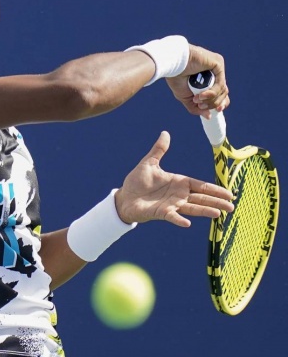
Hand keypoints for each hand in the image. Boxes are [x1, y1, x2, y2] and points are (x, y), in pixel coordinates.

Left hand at [114, 131, 233, 226]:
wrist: (124, 197)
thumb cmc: (137, 182)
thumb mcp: (149, 164)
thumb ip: (159, 150)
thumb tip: (165, 133)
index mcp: (179, 182)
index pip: (201, 185)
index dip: (214, 189)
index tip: (229, 193)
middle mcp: (178, 195)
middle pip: (201, 198)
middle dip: (216, 201)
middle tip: (232, 206)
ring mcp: (171, 205)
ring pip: (192, 208)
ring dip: (205, 210)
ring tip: (218, 214)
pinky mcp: (161, 213)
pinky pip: (172, 216)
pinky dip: (179, 220)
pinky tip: (188, 223)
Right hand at [165, 44, 229, 115]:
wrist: (171, 65)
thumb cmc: (176, 78)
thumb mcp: (186, 97)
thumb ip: (196, 108)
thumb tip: (208, 116)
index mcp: (208, 81)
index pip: (221, 94)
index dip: (220, 103)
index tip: (217, 111)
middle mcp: (215, 75)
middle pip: (224, 94)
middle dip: (213, 103)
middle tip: (200, 105)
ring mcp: (217, 69)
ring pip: (223, 90)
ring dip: (211, 99)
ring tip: (198, 99)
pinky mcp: (218, 64)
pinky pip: (220, 83)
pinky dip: (212, 92)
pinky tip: (202, 95)